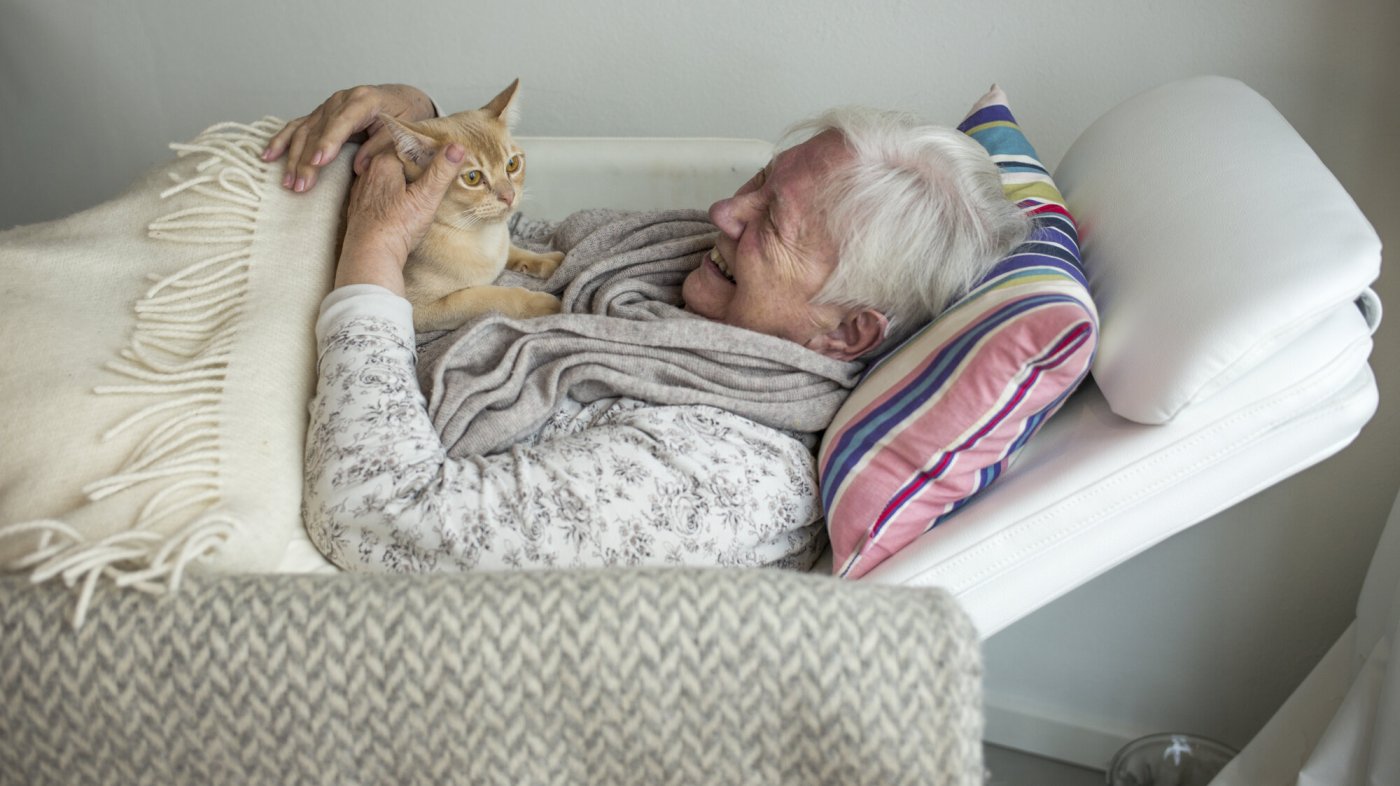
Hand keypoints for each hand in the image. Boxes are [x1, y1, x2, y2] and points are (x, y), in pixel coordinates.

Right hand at [262, 84, 435, 192]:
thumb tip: (359, 167)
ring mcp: (328, 106)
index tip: (319, 162)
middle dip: (307, 160)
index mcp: (365, 101)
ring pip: (304, 131)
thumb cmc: (405, 117)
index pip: (343, 122)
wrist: (402, 99)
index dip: (329, 142)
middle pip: (319, 131)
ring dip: (292, 157)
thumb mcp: (403, 131)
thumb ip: (382, 147)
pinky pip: (297, 127)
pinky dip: (282, 141)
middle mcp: (341, 100)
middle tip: (300, 185)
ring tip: (287, 182)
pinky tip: (268, 156)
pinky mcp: (320, 114)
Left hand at [335, 142, 464, 294]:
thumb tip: (458, 146)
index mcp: (384, 162)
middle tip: (434, 168)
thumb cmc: (397, 227)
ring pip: (385, 171)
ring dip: (401, 174)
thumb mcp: (426, 198)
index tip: (441, 154)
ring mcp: (362, 187)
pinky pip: (377, 187)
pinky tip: (400, 199)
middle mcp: (368, 170)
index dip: (426, 147)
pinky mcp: (360, 204)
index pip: (408, 143)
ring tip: (419, 183)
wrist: (370, 256)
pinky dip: (390, 188)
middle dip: (414, 160)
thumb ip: (441, 171)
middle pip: (396, 156)